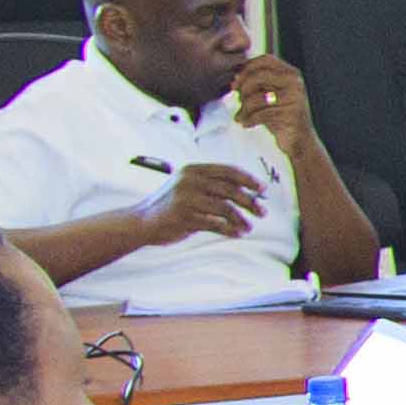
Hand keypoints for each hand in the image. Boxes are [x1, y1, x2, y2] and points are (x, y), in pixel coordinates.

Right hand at [152, 159, 269, 243]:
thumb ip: (213, 186)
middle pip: (230, 190)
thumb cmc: (171, 204)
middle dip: (250, 201)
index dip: (249, 179)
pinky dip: (229, 230)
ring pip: (225, 208)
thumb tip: (249, 192)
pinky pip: (215, 224)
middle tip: (263, 212)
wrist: (142, 221)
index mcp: (193, 170)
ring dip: (241, 219)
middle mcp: (190, 181)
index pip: (228, 171)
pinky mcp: (184, 218)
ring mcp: (186, 199)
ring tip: (249, 227)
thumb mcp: (188, 186)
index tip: (263, 190)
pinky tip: (237, 234)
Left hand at [223, 56, 319, 149]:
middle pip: (259, 76)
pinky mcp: (291, 116)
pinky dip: (249, 119)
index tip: (235, 83)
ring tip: (240, 116)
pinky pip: (261, 114)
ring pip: (258, 97)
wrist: (300, 141)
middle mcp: (295, 83)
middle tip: (237, 100)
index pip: (265, 60)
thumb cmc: (281, 116)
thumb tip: (235, 76)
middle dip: (243, 88)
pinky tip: (245, 124)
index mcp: (291, 74)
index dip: (246, 68)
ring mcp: (295, 99)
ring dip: (244, 108)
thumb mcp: (270, 95)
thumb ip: (258, 82)